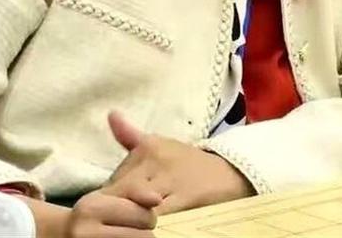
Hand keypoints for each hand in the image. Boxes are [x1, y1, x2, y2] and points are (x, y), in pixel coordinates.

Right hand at [67, 176, 161, 237]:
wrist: (63, 235)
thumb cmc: (91, 213)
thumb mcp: (107, 195)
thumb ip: (134, 192)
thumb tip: (157, 199)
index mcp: (92, 209)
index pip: (143, 216)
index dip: (148, 217)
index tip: (139, 218)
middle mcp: (86, 233)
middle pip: (143, 237)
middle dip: (144, 233)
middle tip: (133, 230)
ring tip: (126, 235)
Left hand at [106, 111, 252, 214]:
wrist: (231, 173)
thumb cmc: (188, 163)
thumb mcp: (160, 145)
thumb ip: (131, 136)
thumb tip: (111, 114)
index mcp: (148, 147)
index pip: (115, 180)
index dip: (110, 199)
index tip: (109, 210)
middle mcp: (157, 160)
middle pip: (123, 192)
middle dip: (118, 209)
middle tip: (116, 221)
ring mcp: (171, 180)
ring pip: (139, 204)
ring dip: (133, 217)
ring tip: (131, 225)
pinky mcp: (186, 198)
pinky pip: (160, 216)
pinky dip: (151, 224)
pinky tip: (150, 228)